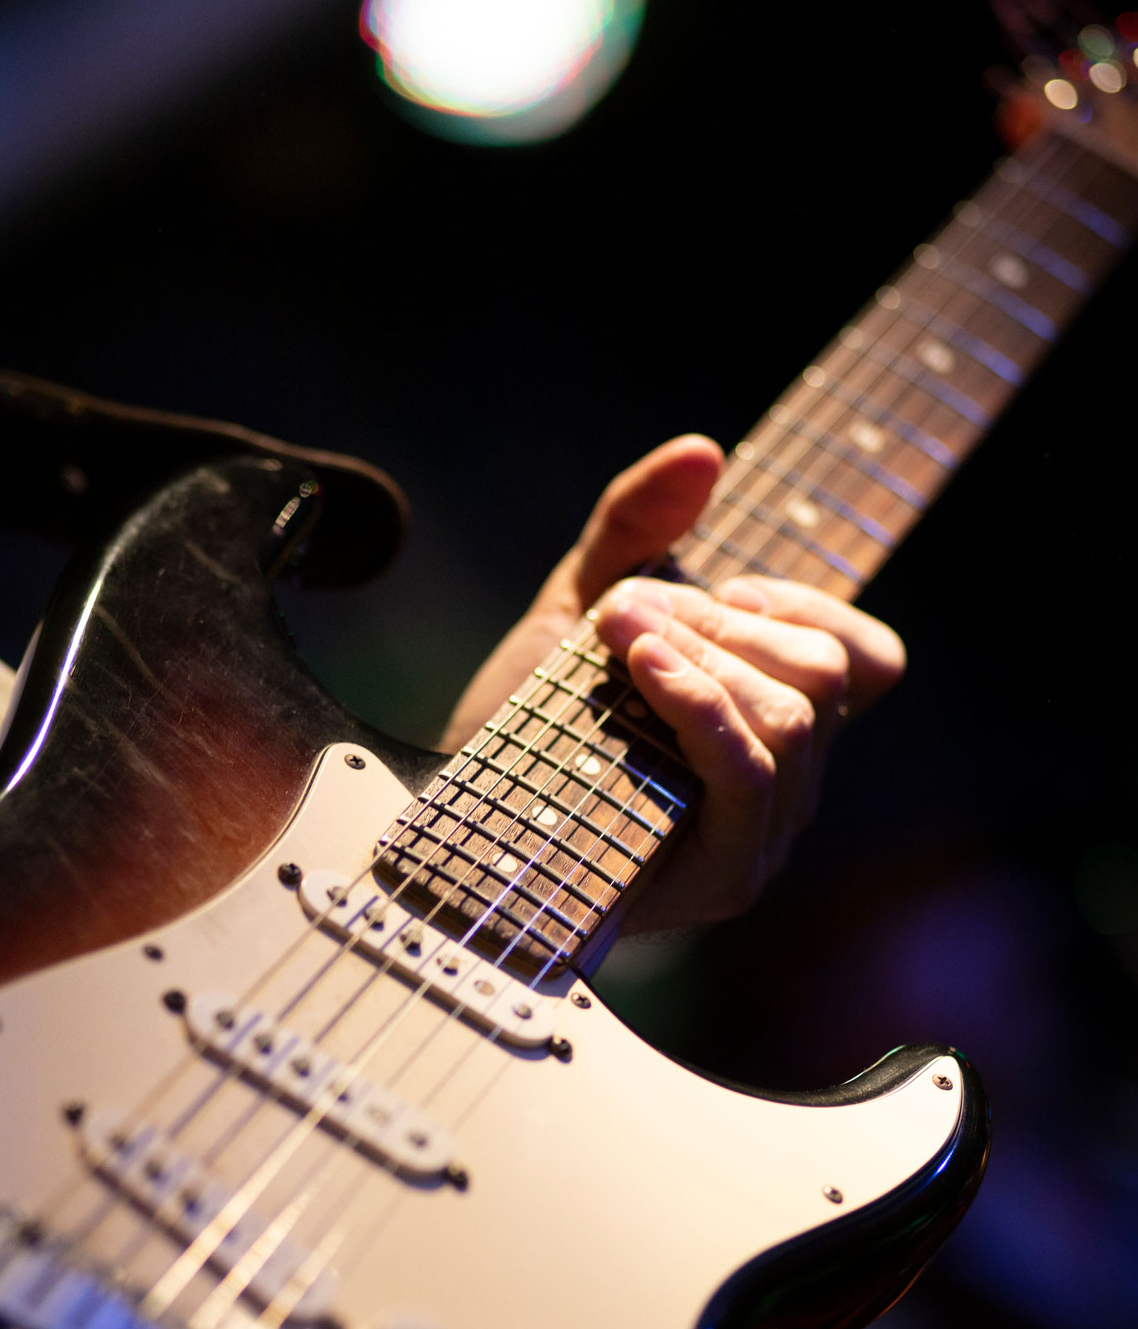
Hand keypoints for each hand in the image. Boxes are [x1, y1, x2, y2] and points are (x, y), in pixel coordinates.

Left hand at [442, 435, 904, 931]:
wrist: (457, 819)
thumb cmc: (525, 724)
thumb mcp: (582, 602)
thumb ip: (638, 526)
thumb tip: (703, 451)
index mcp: (779, 722)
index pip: (871, 659)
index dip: (805, 603)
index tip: (716, 590)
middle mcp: (788, 784)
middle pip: (826, 673)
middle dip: (724, 620)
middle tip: (628, 610)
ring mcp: (763, 835)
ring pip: (793, 718)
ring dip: (700, 652)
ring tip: (616, 634)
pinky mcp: (727, 876)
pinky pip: (747, 771)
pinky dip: (700, 702)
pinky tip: (642, 666)